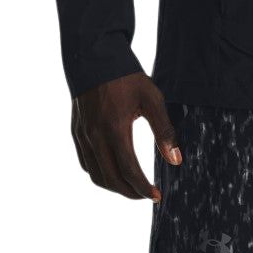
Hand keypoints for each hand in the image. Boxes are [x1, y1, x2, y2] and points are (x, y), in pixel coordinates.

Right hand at [71, 73, 181, 200]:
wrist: (94, 56)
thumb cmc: (126, 77)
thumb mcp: (152, 100)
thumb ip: (164, 132)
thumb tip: (176, 160)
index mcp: (114, 129)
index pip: (129, 171)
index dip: (144, 189)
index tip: (157, 196)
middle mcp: (95, 136)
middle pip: (111, 180)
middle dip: (131, 193)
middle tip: (147, 195)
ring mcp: (83, 135)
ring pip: (96, 175)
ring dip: (115, 187)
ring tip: (132, 188)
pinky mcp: (76, 132)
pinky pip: (86, 163)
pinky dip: (100, 175)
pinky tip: (114, 173)